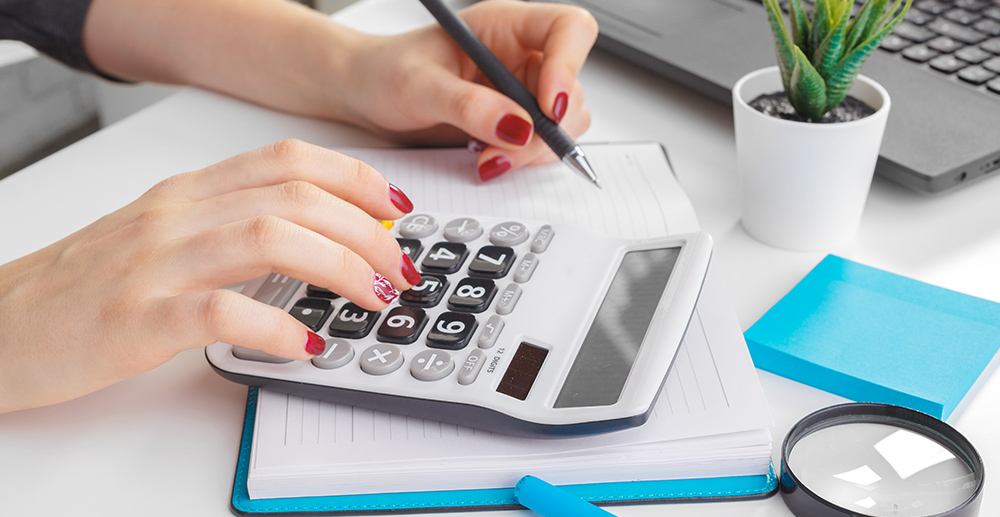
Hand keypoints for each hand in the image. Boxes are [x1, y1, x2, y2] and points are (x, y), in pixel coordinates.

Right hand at [0, 140, 418, 412]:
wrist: (0, 326)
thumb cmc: (84, 285)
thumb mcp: (163, 236)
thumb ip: (230, 227)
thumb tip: (317, 242)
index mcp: (188, 192)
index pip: (288, 160)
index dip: (353, 177)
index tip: (393, 206)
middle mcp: (178, 215)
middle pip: (296, 196)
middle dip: (365, 231)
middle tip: (398, 268)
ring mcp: (157, 263)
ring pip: (271, 238)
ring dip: (340, 268)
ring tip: (373, 298)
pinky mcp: (137, 318)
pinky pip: (222, 310)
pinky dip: (276, 326)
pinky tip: (305, 345)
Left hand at [338, 0, 598, 180]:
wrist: (364, 97)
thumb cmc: (384, 72)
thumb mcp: (420, 86)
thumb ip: (468, 105)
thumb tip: (516, 126)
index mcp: (505, 26)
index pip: (568, 30)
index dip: (569, 66)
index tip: (548, 107)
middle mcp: (521, 56)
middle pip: (570, 89)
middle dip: (545, 128)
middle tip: (505, 149)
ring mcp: (520, 93)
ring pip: (562, 124)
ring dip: (533, 150)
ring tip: (486, 158)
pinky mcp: (512, 125)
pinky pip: (539, 145)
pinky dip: (520, 160)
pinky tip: (486, 159)